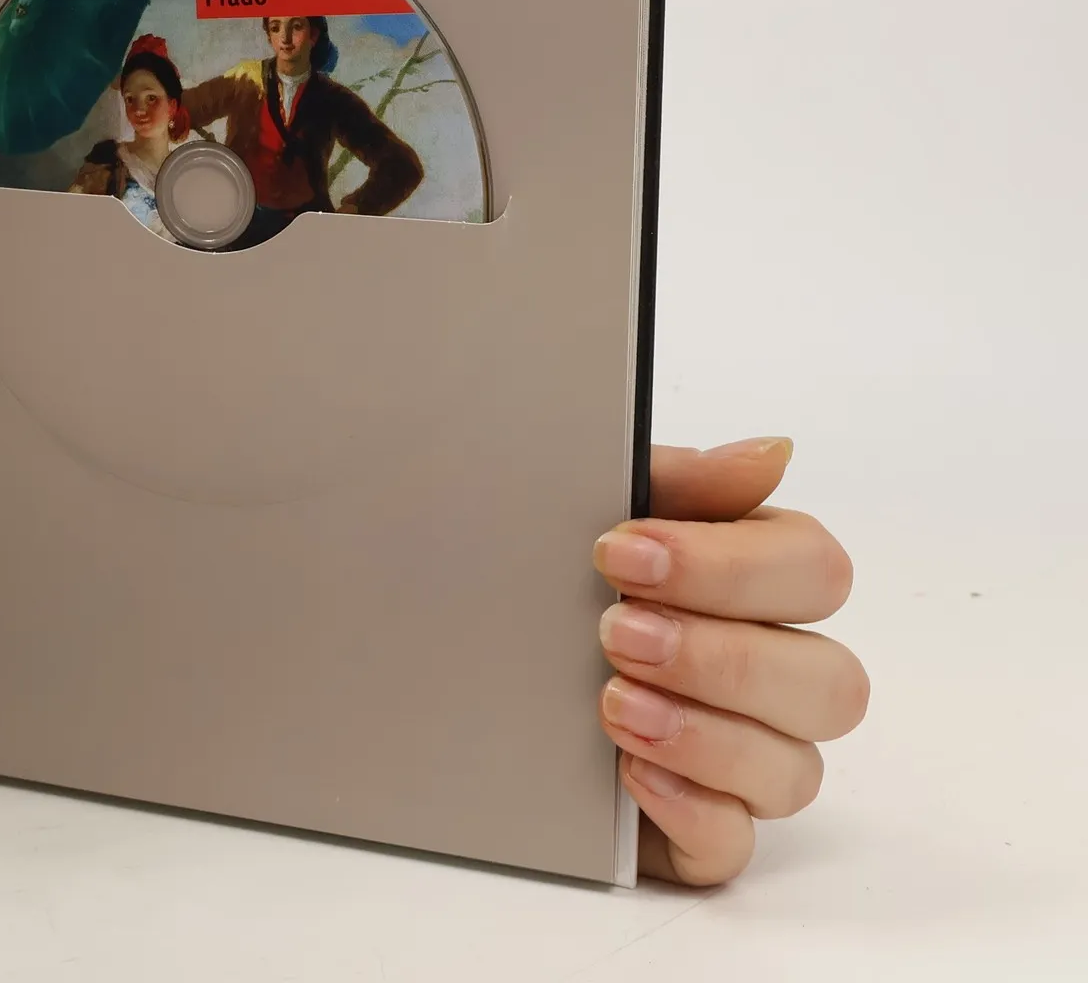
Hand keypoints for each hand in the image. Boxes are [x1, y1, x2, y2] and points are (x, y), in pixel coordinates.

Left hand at [594, 438, 867, 886]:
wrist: (466, 646)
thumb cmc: (556, 568)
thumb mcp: (600, 504)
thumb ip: (684, 481)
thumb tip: (772, 454)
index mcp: (758, 578)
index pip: (815, 570)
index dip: (732, 566)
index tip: (624, 551)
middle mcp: (770, 672)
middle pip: (830, 682)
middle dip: (722, 656)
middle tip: (616, 632)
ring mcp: (743, 757)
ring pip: (795, 771)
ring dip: (703, 733)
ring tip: (610, 703)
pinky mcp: (699, 828)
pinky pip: (734, 843)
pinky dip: (688, 808)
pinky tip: (628, 771)